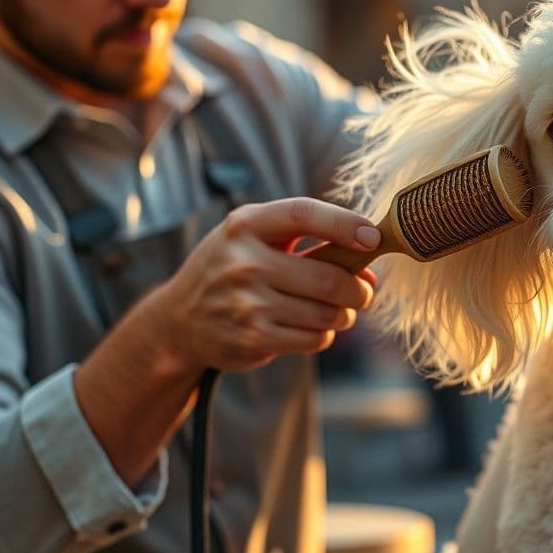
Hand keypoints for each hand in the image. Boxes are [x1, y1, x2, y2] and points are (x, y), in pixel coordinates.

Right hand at [146, 197, 378, 376]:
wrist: (178, 319)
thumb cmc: (232, 269)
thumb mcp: (255, 239)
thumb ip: (309, 244)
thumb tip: (369, 273)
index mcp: (245, 225)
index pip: (303, 214)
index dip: (344, 223)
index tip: (374, 236)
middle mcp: (244, 262)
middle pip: (329, 278)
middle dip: (358, 289)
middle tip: (362, 291)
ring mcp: (247, 304)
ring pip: (327, 313)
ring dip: (343, 314)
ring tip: (335, 310)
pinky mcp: (253, 338)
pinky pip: (315, 339)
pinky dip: (323, 334)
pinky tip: (309, 326)